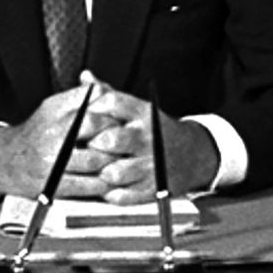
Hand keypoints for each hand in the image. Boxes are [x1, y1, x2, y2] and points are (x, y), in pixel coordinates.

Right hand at [0, 73, 124, 197]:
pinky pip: (88, 185)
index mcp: (54, 112)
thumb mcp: (53, 107)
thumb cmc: (37, 132)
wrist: (6, 161)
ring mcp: (53, 161)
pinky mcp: (54, 185)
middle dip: (116, 136)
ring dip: (113, 161)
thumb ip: (80, 97)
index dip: (111, 115)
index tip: (119, 122)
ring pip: (96, 160)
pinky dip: (103, 183)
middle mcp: (52, 135)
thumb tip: (106, 90)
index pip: (92, 105)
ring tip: (121, 161)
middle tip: (126, 142)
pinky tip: (109, 179)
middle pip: (96, 130)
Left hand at [82, 79, 220, 204]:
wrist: (192, 155)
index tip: (80, 118)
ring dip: (99, 172)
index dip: (90, 110)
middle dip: (92, 145)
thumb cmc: (153, 129)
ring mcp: (151, 164)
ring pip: (115, 172)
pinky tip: (105, 185)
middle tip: (84, 147)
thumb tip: (85, 77)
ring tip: (95, 169)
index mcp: (143, 113)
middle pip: (111, 140)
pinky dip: (109, 192)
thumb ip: (109, 94)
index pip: (111, 103)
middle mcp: (148, 137)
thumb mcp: (136, 108)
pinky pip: (123, 195)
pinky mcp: (152, 188)